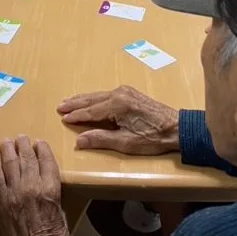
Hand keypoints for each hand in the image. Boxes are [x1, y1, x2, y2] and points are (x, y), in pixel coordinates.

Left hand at [0, 136, 70, 235]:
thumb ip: (51, 194)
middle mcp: (33, 184)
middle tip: (21, 138)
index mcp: (51, 187)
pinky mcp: (1, 199)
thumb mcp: (60, 210)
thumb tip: (45, 185)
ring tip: (7, 141)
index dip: (42, 148)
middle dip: (24, 145)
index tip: (39, 143)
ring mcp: (15, 191)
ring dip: (8, 149)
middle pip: (27, 157)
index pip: (46, 160)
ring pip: (10, 163)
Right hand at [57, 86, 178, 154]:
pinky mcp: (131, 94)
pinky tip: (90, 100)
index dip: (76, 116)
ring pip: (98, 95)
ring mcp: (125, 92)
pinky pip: (106, 94)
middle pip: (92, 99)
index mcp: (116, 105)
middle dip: (75, 103)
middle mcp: (119, 94)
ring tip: (69, 101)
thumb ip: (101, 139)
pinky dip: (94, 98)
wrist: (177, 128)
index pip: (90, 111)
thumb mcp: (126, 143)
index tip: (63, 118)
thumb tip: (79, 140)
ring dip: (83, 99)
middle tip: (60, 106)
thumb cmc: (152, 138)